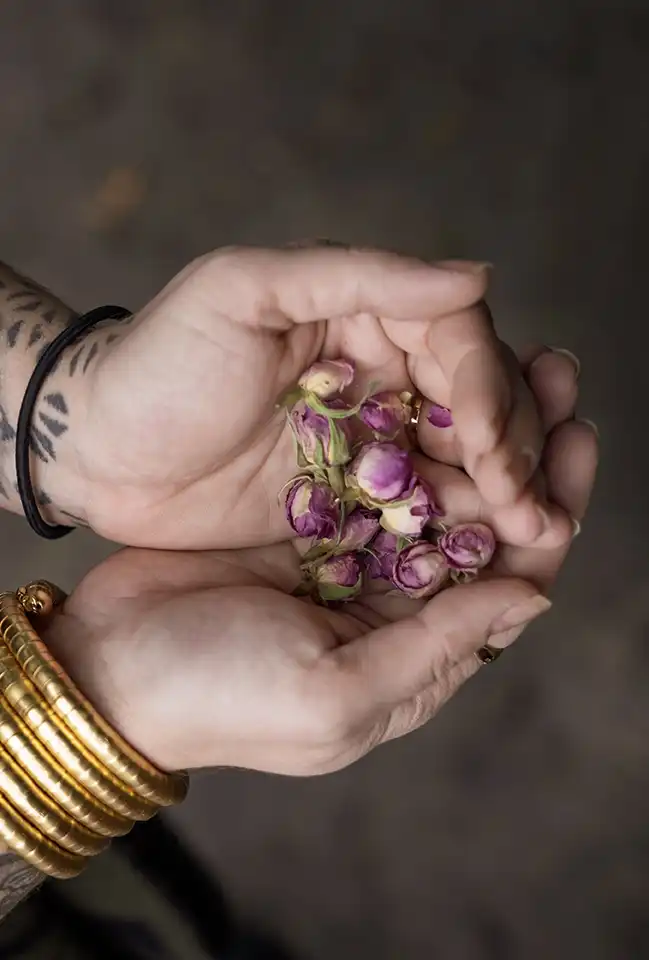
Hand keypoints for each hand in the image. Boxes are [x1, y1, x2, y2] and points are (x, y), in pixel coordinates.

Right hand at [44, 350, 596, 774]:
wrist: (111, 661)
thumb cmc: (222, 695)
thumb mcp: (337, 696)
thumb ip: (435, 651)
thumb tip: (533, 598)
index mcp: (418, 647)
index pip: (513, 576)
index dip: (551, 508)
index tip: (575, 440)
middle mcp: (396, 595)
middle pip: (482, 517)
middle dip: (523, 448)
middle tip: (555, 374)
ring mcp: (350, 548)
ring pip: (434, 476)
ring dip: (473, 420)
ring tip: (510, 355)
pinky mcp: (307, 512)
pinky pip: (372, 457)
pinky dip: (404, 417)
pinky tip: (426, 367)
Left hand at [64, 246, 551, 548]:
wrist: (99, 453)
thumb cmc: (159, 362)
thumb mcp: (243, 292)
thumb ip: (358, 276)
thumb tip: (477, 275)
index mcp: (364, 316)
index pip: (456, 344)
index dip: (486, 393)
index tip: (491, 448)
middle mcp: (380, 376)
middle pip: (475, 407)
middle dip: (513, 452)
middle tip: (539, 506)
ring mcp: (368, 444)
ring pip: (460, 463)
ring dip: (505, 496)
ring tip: (541, 531)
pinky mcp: (349, 502)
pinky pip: (420, 513)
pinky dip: (458, 530)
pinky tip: (491, 554)